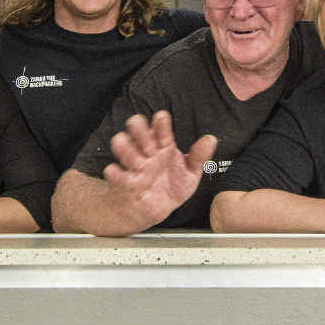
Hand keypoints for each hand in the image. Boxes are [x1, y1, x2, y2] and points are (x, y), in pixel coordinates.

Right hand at [103, 111, 217, 228]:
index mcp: (164, 147)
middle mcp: (149, 153)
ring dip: (123, 146)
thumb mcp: (191, 173)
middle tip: (136, 123)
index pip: (162, 131)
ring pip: (126, 150)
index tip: (161, 117)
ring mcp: (136, 166)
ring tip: (122, 143)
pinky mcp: (127, 181)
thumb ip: (199, 156)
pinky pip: (117, 174)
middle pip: (140, 135)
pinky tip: (113, 170)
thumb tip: (211, 139)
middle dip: (137, 128)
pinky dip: (114, 172)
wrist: (157, 207)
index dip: (160, 123)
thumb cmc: (173, 185)